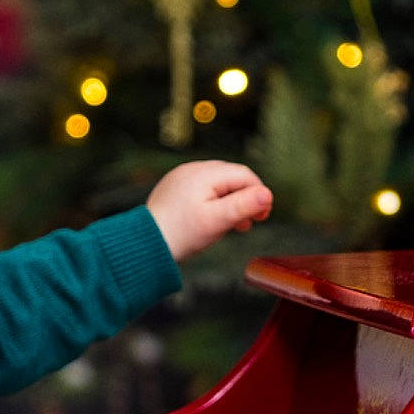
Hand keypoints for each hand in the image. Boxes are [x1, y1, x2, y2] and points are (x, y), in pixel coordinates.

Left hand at [146, 160, 272, 261]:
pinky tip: (217, 220)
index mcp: (204, 173)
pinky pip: (203, 190)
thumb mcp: (217, 221)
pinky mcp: (176, 188)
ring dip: (232, 201)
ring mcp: (182, 177)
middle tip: (254, 221)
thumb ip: (243, 205)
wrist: (145, 244)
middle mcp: (192, 169)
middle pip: (232, 178)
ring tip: (237, 225)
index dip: (259, 194)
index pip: (244, 175)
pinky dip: (215, 202)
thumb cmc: (181, 234)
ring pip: (219, 184)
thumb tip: (268, 194)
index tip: (264, 215)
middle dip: (246, 198)